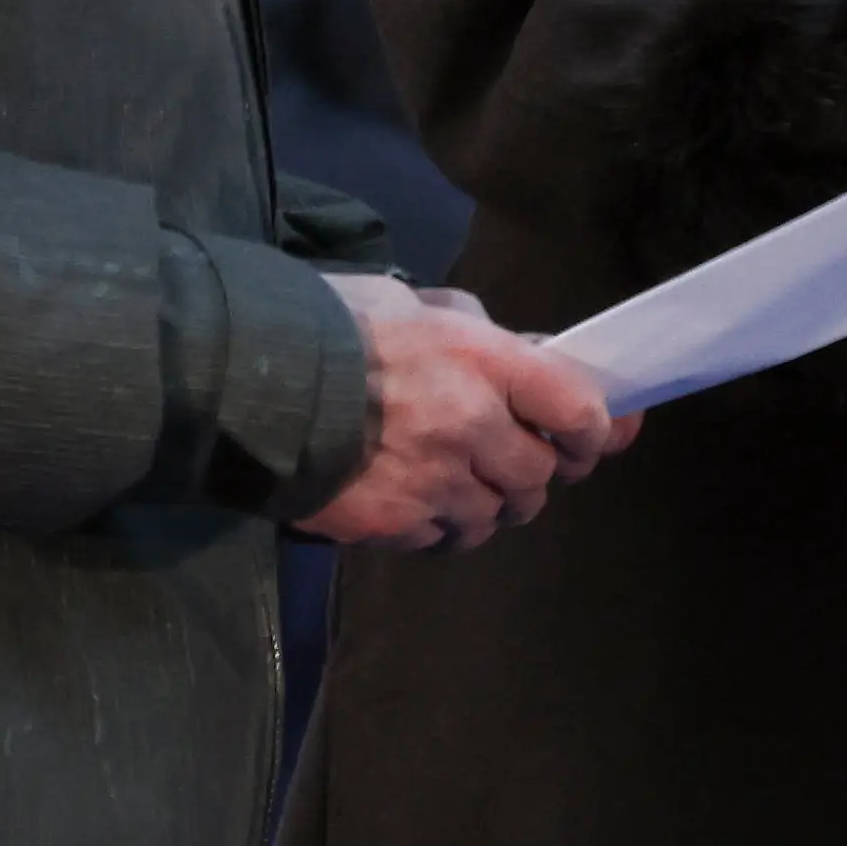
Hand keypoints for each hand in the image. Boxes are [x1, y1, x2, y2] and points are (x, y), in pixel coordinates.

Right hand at [297, 273, 634, 551]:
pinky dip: (436, 528)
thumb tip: (530, 353)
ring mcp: (431, 481)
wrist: (252, 382)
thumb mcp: (416, 306)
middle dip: (534, 476)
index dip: (594, 433)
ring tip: (461, 488)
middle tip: (518, 468)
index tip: (593, 440)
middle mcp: (470, 425)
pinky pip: (438, 539)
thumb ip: (479, 331)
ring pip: (492, 517)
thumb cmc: (334, 326)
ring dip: (487, 507)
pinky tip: (415, 505)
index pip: (576, 410)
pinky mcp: (391, 523)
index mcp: (484, 361)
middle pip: (538, 476)